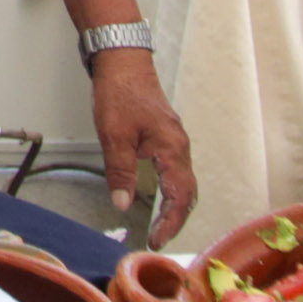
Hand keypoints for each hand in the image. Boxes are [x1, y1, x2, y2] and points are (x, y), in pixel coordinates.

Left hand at [92, 50, 198, 246]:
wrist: (123, 61)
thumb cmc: (120, 93)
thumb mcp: (114, 135)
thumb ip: (121, 172)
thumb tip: (123, 204)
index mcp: (172, 148)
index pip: (179, 196)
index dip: (170, 222)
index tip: (156, 240)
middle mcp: (180, 146)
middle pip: (188, 192)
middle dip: (176, 220)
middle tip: (158, 239)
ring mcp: (175, 141)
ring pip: (184, 182)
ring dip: (175, 207)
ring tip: (160, 226)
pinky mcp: (167, 137)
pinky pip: (177, 171)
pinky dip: (172, 191)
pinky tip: (160, 198)